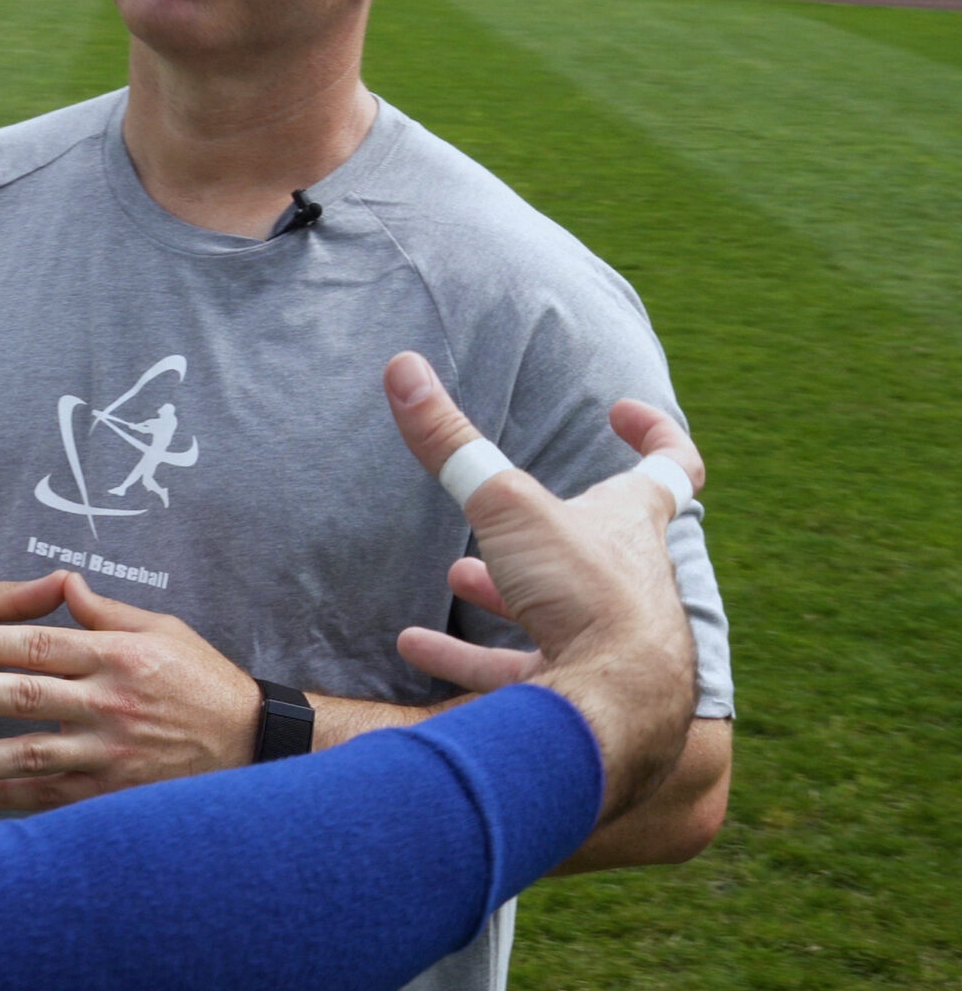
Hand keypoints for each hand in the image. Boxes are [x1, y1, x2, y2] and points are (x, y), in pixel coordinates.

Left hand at [0, 578, 261, 810]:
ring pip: (29, 754)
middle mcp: (109, 704)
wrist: (253, 741)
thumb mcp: (164, 631)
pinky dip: (6, 799)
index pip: (40, 645)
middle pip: (25, 697)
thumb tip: (64, 582)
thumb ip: (107, 611)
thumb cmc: (203, 680)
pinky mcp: (113, 792)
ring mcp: (110, 752)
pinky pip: (50, 797)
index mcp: (117, 657)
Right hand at [383, 352, 699, 822]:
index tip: (620, 410)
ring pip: (557, 605)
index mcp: (632, 524)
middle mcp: (628, 578)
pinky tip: (416, 647)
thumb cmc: (585, 595)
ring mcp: (604, 637)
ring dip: (506, 589)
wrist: (618, 706)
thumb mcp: (507, 504)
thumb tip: (402, 367)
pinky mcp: (573, 685)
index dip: (654, 432)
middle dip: (548, 522)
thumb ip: (449, 441)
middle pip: (602, 539)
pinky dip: (466, 655)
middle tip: (509, 507)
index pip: (671, 465)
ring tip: (458, 573)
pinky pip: (517, 667)